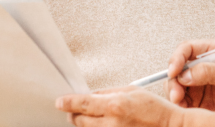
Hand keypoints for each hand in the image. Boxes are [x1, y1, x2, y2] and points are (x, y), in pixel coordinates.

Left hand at [56, 86, 184, 126]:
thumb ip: (107, 93)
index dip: (67, 102)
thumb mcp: (131, 91)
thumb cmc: (154, 109)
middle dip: (74, 114)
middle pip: (79, 120)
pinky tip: (103, 124)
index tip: (59, 102)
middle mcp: (111, 124)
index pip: (82, 104)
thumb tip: (89, 95)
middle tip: (74, 109)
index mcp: (115, 106)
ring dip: (84, 123)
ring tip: (92, 117)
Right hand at [166, 40, 214, 112]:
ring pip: (174, 84)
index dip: (177, 59)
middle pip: (176, 68)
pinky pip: (180, 100)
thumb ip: (209, 71)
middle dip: (173, 81)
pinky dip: (179, 105)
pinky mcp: (195, 99)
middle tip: (177, 95)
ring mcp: (196, 82)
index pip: (186, 49)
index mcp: (210, 52)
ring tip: (182, 104)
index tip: (174, 72)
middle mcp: (200, 65)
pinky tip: (186, 110)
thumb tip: (185, 74)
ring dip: (174, 94)